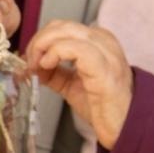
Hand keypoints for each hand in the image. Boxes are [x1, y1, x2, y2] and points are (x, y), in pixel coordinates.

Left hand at [22, 20, 133, 148]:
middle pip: (60, 26)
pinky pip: (75, 47)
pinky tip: (48, 66)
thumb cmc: (103, 106)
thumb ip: (55, 73)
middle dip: (38, 42)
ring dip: (42, 46)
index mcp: (98, 41)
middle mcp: (103, 41)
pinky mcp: (103, 66)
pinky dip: (55, 53)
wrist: (123, 126)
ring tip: (38, 67)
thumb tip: (33, 66)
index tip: (30, 61)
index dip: (41, 40)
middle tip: (30, 63)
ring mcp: (105, 51)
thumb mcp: (72, 85)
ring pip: (65, 31)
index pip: (62, 27)